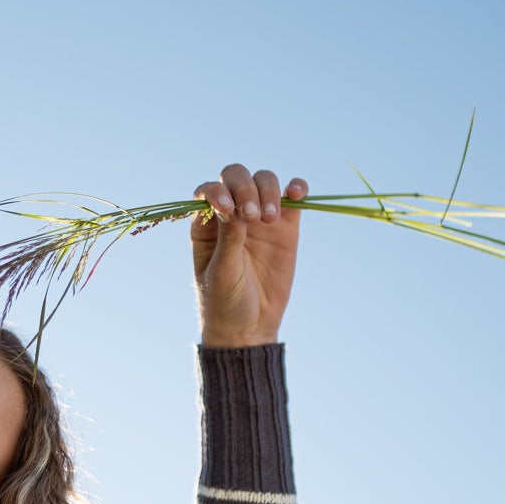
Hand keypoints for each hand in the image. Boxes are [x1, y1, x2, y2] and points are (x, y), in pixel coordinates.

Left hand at [191, 164, 305, 346]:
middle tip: (253, 216)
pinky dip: (296, 189)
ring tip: (271, 218)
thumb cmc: (224, 300)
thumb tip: (232, 204)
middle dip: (245, 187)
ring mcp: (259, 218)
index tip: (229, 209)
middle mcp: (231, 214)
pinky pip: (292, 198)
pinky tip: (298, 192)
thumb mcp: (222, 271)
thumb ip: (228, 238)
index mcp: (206, 223)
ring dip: (269, 190)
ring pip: (264, 182)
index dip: (219, 192)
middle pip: (237, 177)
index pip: (209, 191)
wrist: (249, 326)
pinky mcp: (286, 228)